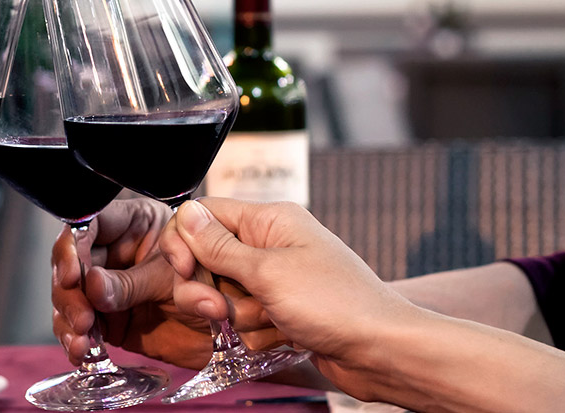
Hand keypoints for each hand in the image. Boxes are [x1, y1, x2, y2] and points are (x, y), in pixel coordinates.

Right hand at [51, 198, 211, 368]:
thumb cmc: (228, 284)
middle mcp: (123, 253)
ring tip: (82, 342)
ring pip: (75, 298)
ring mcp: (117, 288)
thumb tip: (93, 284)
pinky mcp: (118, 321)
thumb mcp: (183, 277)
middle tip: (81, 317)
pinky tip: (83, 352)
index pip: (92, 224)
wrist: (255, 331)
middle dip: (70, 293)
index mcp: (140, 224)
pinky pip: (89, 329)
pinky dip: (81, 343)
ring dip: (70, 321)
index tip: (71, 275)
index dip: (75, 247)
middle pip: (75, 263)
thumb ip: (137, 280)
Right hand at [160, 198, 418, 395]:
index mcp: (270, 221)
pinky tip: (285, 336)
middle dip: (210, 288)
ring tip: (271, 320)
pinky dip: (257, 333)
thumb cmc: (337, 304)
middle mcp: (270, 245)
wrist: (382, 352)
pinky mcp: (280, 311)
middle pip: (208, 258)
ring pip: (223, 295)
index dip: (185, 240)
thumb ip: (219, 246)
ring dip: (239, 314)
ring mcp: (276, 280)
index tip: (182, 269)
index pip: (205, 214)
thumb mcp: (268, 271)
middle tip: (220, 308)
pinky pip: (245, 321)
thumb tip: (186, 213)